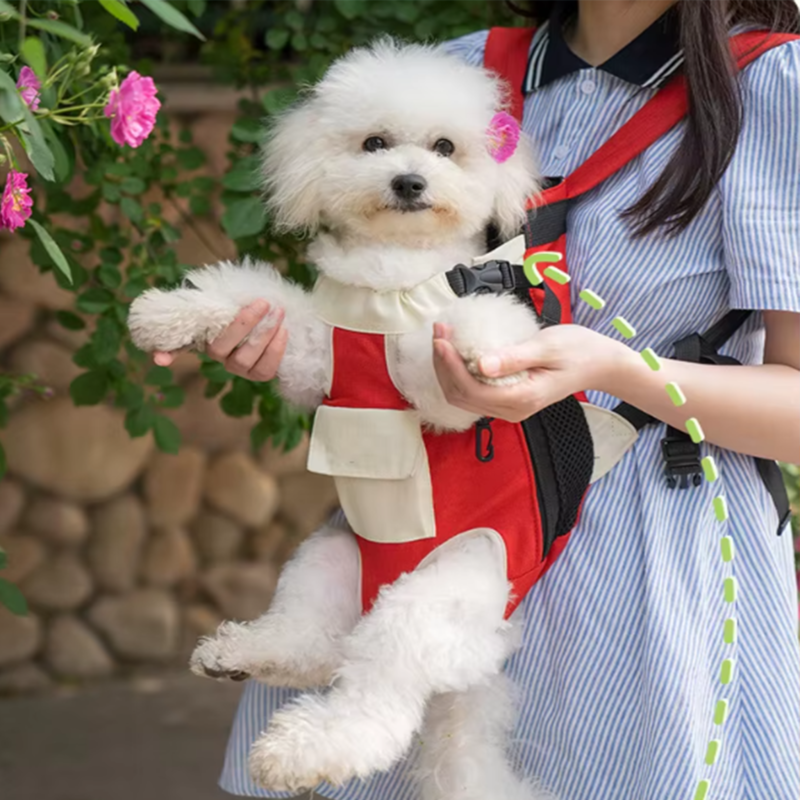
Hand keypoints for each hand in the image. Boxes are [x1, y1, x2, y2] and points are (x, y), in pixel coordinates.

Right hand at [153, 299, 287, 381]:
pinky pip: (265, 370)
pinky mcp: (257, 374)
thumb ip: (210, 294)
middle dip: (244, 325)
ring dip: (264, 335)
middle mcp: (216, 355)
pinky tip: (284, 330)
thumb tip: (193, 289)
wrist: (272, 314)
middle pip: (222, 348)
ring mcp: (236, 367)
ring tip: (278, 312)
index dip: (168, 352)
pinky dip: (276, 350)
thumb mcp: (226, 294)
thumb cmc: (243, 302)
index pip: (178, 345)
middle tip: (263, 302)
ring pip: (245, 359)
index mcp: (203, 335)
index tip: (159, 358)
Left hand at [432, 322, 634, 422]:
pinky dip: (459, 373)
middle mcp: (512, 409)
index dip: (450, 365)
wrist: (600, 364)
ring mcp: (509, 408)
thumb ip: (513, 357)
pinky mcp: (507, 400)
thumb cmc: (579, 350)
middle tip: (439, 332)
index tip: (441, 338)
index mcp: (522, 398)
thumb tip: (480, 364)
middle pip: (461, 396)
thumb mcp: (547, 346)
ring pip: (464, 397)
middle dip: (443, 365)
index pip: (472, 389)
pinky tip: (456, 351)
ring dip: (447, 369)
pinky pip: (474, 392)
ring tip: (443, 338)